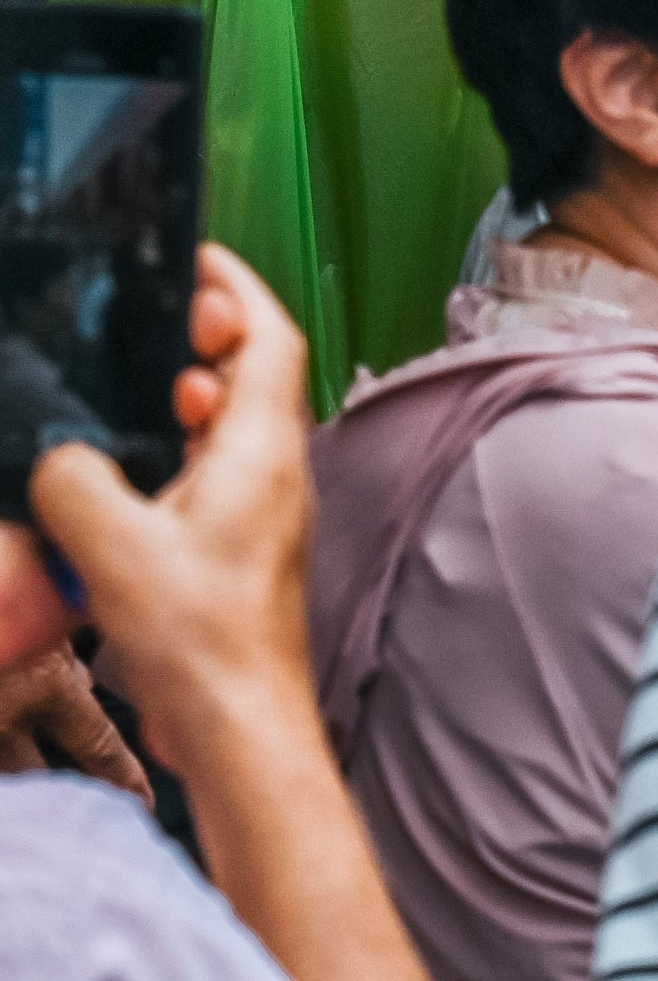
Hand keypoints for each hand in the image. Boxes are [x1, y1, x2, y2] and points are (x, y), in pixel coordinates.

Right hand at [25, 249, 318, 790]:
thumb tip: (62, 459)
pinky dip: (180, 455)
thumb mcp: (114, 548)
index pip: (269, 338)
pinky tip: (133, 476)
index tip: (201, 259)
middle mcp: (273, 471)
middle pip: (256, 375)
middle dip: (213, 336)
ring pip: (234, 428)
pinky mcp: (237, 551)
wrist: (238, 721)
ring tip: (148, 387)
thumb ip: (77, 485)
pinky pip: (213, 478)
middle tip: (165, 320)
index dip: (239, 289)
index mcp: (261, 450)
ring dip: (196, 398)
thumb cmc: (198, 636)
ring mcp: (260, 512)